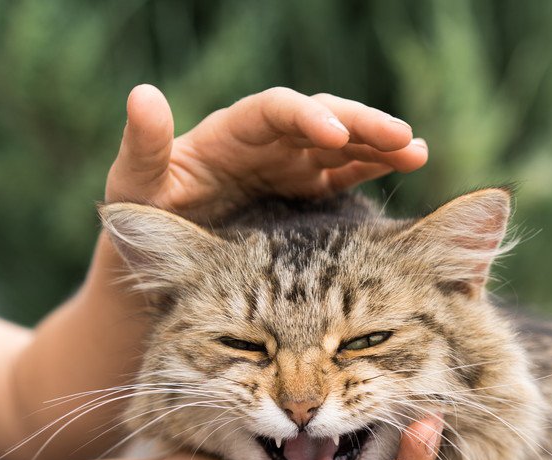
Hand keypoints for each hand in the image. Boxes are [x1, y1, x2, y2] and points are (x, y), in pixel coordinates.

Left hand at [105, 84, 427, 219]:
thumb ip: (145, 148)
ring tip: (416, 150)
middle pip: (322, 117)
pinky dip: (378, 166)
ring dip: (381, 142)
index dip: (305, 116)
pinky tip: (409, 166)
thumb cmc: (143, 229)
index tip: (334, 133)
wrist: (163, 272)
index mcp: (229, 136)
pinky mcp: (311, 193)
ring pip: (345, 142)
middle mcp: (267, 144)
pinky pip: (351, 172)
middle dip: (361, 124)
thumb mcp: (134, 190)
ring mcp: (293, 166)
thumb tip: (145, 95)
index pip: (274, 111)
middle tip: (400, 136)